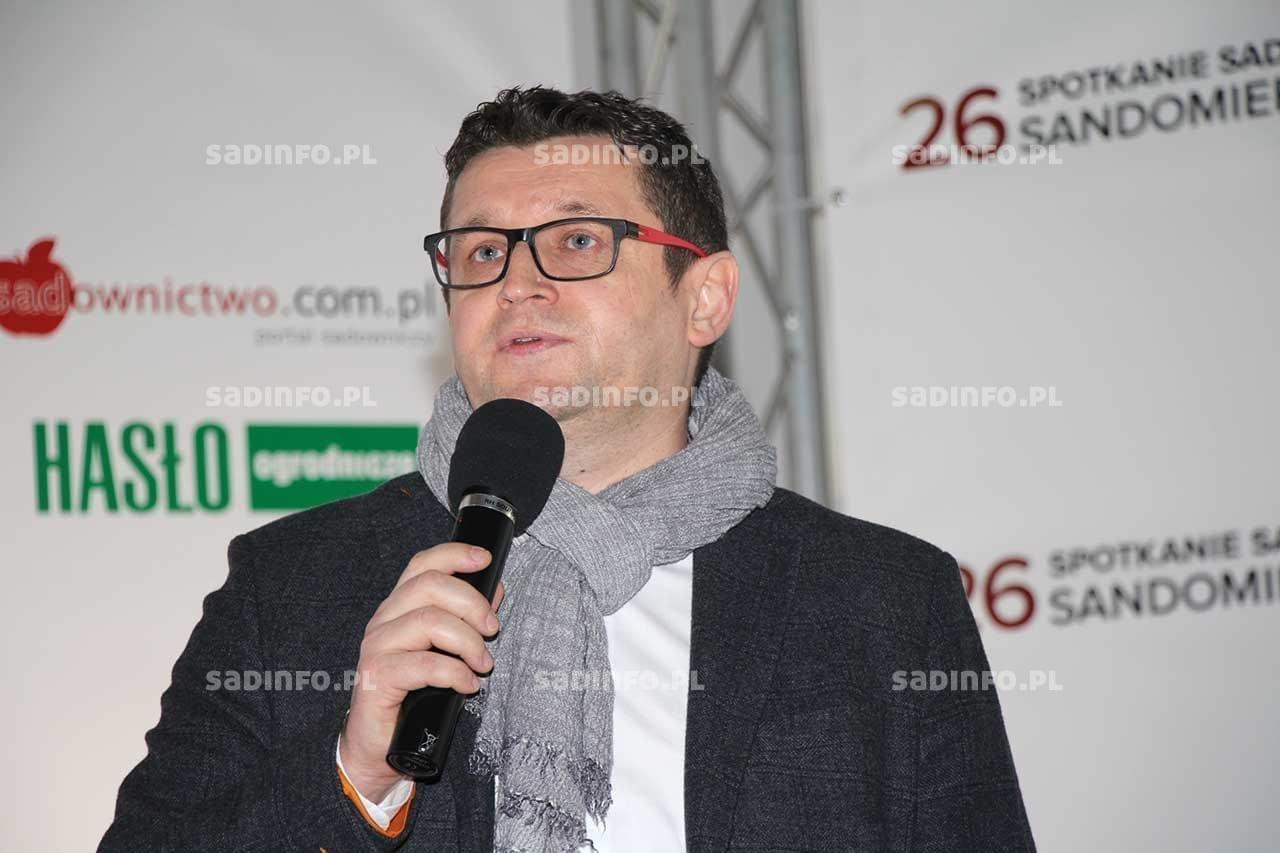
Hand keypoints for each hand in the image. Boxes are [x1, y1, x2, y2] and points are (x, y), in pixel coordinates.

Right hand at [338, 542, 503, 800]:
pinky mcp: (377, 677)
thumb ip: (466, 619)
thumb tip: (495, 590)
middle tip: (493, 629)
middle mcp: (384, 620)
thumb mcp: (445, 650)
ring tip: (483, 664)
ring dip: (468, 642)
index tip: (486, 559)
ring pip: (428, 621)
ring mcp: (377, 647)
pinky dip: (455, 672)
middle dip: (471, 603)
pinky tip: (468, 685)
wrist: (379, 746)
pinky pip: (425, 665)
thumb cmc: (414, 694)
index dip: (454, 555)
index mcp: (399, 607)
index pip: (422, 565)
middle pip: (429, 586)